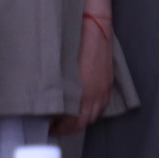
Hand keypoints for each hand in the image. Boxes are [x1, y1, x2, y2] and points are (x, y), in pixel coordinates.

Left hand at [56, 15, 112, 134]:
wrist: (95, 28)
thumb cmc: (75, 46)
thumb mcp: (63, 71)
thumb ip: (59, 90)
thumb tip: (49, 104)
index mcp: (83, 95)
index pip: (72, 123)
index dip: (60, 129)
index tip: (49, 129)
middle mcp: (95, 96)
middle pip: (83, 123)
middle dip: (69, 128)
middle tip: (56, 128)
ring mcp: (104, 90)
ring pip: (94, 116)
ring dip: (82, 121)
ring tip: (69, 120)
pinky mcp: (109, 83)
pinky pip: (103, 106)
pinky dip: (93, 112)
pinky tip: (86, 109)